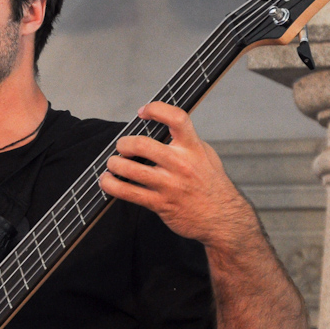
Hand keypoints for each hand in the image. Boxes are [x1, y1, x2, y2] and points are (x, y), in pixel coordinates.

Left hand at [98, 101, 256, 249]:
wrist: (222, 219)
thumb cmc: (212, 185)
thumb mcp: (206, 155)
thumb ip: (186, 141)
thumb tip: (163, 126)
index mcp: (193, 148)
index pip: (176, 118)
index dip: (156, 109)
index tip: (143, 112)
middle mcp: (181, 164)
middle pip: (142, 144)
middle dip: (124, 144)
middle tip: (121, 147)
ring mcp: (169, 185)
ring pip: (130, 169)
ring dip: (114, 164)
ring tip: (113, 164)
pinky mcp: (160, 203)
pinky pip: (128, 193)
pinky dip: (112, 185)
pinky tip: (107, 181)